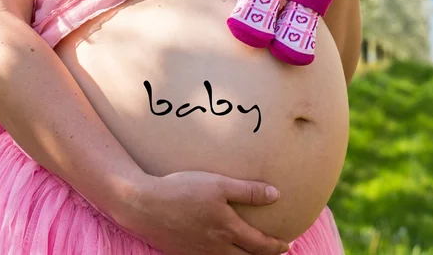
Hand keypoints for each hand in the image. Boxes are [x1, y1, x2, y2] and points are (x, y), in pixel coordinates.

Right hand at [117, 171, 289, 254]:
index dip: (276, 247)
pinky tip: (220, 251)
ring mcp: (199, 253)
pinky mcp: (183, 254)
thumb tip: (276, 194)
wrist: (145, 204)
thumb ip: (248, 191)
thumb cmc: (182, 190)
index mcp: (228, 230)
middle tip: (274, 252)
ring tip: (249, 252)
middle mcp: (216, 247)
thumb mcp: (218, 184)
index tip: (287, 245)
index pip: (260, 245)